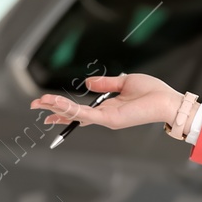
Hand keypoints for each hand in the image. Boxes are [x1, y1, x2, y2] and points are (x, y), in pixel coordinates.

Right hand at [31, 74, 181, 131]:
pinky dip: (70, 109)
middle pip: (73, 115)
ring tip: (39, 104)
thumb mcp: (125, 82)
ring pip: (75, 114)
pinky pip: (85, 114)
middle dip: (53, 110)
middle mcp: (105, 117)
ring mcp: (106, 120)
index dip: (63, 109)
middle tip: (34, 106)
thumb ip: (105, 83)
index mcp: (109, 108)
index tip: (46, 105)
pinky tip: (57, 105)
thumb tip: (87, 83)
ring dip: (56, 108)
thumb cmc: (152, 92)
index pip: (81, 111)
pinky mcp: (110, 120)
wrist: (167, 100)